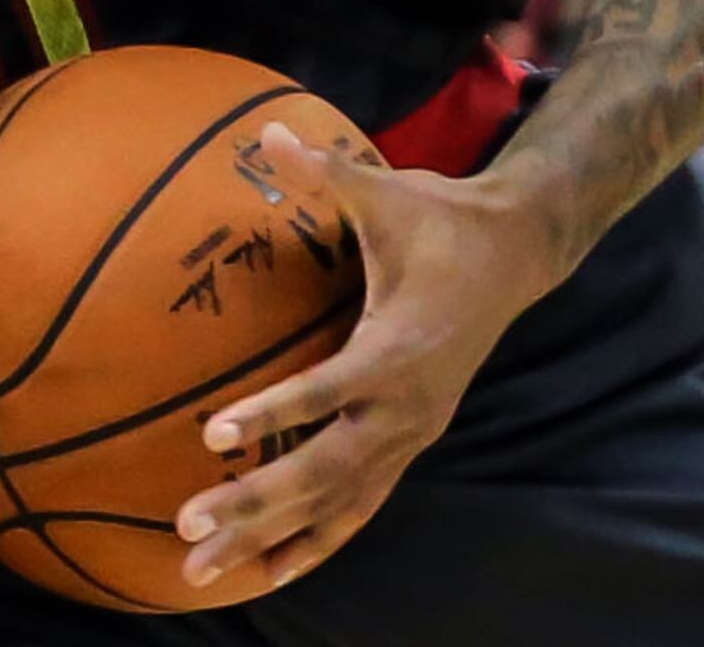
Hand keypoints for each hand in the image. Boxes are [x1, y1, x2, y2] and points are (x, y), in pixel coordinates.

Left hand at [175, 122, 563, 594]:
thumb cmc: (442, 219)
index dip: (273, 412)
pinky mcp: (410, 441)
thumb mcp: (386, 193)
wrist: (516, 253)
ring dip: (271, 536)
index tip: (213, 435)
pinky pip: (360, 505)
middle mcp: (406, 404)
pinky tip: (272, 571)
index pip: (328, 389)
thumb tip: (268, 131)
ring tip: (203, 571)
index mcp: (398, 346)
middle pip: (324, 469)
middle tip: (187, 527)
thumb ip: (326, 170)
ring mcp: (411, 432)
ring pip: (336, 501)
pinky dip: (317, 540)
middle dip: (254, 503)